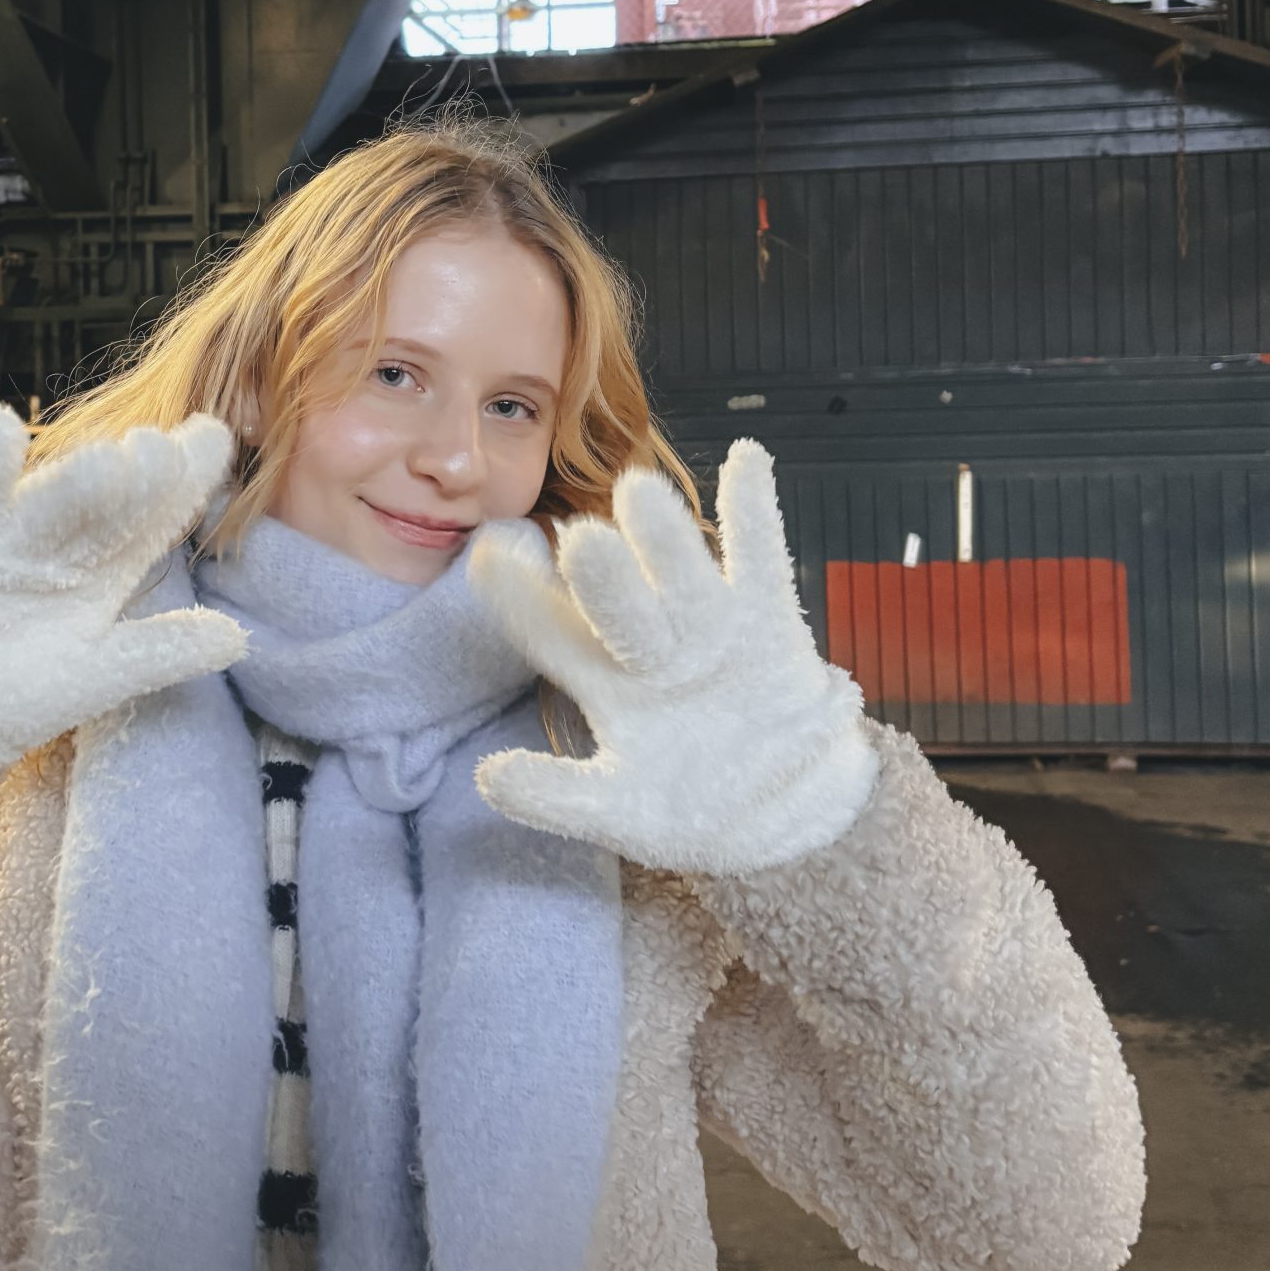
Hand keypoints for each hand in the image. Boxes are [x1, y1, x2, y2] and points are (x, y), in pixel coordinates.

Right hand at [0, 405, 247, 769]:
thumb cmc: (22, 690)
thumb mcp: (101, 674)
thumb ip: (164, 651)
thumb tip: (239, 638)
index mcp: (112, 564)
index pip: (160, 515)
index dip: (188, 479)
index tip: (215, 445)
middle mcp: (70, 537)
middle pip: (113, 499)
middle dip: (139, 475)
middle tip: (162, 450)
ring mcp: (14, 533)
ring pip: (52, 498)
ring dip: (76, 479)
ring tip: (106, 458)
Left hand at [466, 441, 876, 873]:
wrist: (783, 814)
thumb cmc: (690, 812)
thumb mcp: (620, 813)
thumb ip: (556, 798)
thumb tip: (486, 778)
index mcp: (601, 682)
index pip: (548, 632)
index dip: (518, 597)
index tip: (487, 557)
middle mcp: (646, 643)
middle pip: (617, 601)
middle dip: (601, 575)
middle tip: (579, 539)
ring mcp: (707, 626)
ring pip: (681, 572)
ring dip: (664, 536)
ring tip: (640, 493)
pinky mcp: (767, 621)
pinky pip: (759, 557)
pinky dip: (754, 509)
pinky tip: (747, 456)